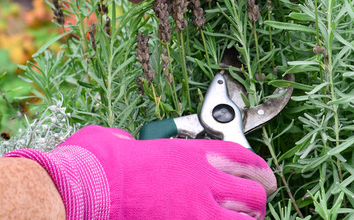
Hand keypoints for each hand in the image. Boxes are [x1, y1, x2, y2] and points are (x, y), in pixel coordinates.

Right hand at [5, 125, 276, 219]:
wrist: (87, 188)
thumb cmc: (99, 165)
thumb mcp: (123, 142)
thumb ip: (136, 144)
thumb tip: (123, 143)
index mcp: (193, 155)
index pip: (245, 160)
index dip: (261, 172)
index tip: (266, 180)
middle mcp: (205, 182)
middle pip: (255, 195)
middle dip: (257, 203)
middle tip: (253, 210)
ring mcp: (199, 212)